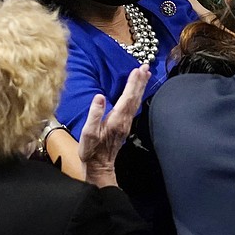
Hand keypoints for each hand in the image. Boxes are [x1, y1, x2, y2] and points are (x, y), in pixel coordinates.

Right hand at [78, 64, 150, 187]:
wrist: (99, 167)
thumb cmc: (91, 150)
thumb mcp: (88, 133)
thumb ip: (94, 114)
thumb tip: (100, 96)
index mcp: (116, 120)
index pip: (127, 98)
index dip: (132, 83)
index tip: (137, 70)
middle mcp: (124, 120)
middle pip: (135, 98)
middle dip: (140, 82)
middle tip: (146, 67)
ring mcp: (126, 123)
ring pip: (136, 102)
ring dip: (140, 87)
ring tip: (145, 75)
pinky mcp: (124, 126)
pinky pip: (133, 106)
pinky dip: (136, 95)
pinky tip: (136, 92)